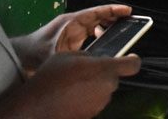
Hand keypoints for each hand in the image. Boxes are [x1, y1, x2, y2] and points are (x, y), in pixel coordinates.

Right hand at [0, 52, 140, 118]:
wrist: (35, 106)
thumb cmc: (51, 77)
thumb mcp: (69, 55)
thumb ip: (89, 56)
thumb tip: (94, 60)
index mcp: (105, 69)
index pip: (133, 65)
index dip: (132, 60)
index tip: (129, 58)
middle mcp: (107, 88)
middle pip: (113, 77)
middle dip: (103, 73)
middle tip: (85, 71)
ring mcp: (100, 103)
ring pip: (103, 90)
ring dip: (94, 86)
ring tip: (73, 84)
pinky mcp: (92, 114)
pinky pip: (94, 101)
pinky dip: (86, 97)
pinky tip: (70, 95)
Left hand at [13, 5, 131, 72]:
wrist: (19, 57)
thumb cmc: (34, 53)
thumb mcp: (57, 55)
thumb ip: (76, 56)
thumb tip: (95, 58)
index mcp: (71, 22)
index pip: (96, 12)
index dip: (112, 11)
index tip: (127, 10)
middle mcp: (72, 23)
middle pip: (97, 16)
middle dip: (113, 17)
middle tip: (129, 21)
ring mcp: (71, 30)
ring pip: (94, 23)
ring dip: (107, 25)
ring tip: (121, 30)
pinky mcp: (70, 39)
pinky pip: (89, 32)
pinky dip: (100, 33)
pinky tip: (106, 40)